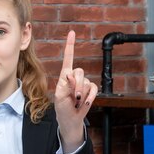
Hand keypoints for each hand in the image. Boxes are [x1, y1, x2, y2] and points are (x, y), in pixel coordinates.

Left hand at [54, 31, 97, 151]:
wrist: (70, 120)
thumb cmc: (61, 108)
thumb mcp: (59, 97)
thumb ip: (65, 85)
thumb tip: (70, 74)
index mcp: (64, 76)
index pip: (68, 58)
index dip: (70, 45)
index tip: (72, 33)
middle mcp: (75, 77)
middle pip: (80, 72)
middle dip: (77, 86)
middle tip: (73, 98)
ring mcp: (84, 84)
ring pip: (87, 82)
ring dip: (82, 95)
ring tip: (76, 103)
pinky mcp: (91, 91)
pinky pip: (94, 89)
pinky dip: (90, 97)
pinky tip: (85, 103)